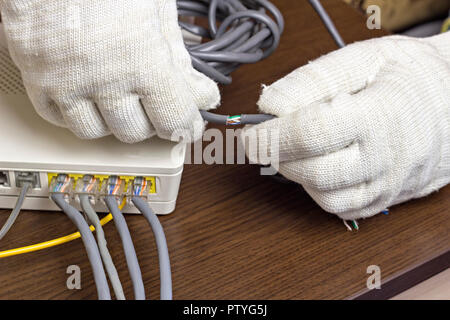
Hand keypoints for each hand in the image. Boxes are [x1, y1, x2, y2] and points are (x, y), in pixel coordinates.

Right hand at [0, 0, 218, 142]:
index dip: (185, 126)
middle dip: (150, 121)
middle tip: (153, 102)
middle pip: (135, 132)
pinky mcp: (37, 79)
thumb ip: (181, 61)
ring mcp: (66, 82)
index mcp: (143, 61)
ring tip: (118, 98)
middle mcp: (103, 79)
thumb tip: (202, 95)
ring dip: (112, 121)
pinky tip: (87, 96)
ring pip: (95, 132)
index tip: (187, 124)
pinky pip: (58, 119)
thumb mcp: (159, 13)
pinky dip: (77, 114)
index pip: (173, 120)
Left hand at [244, 33, 449, 219]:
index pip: (311, 133)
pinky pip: (340, 208)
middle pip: (313, 172)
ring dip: (295, 174)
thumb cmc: (412, 77)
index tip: (249, 131)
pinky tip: (316, 164)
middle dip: (275, 156)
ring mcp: (388, 185)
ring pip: (324, 198)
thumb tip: (269, 103)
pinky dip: (316, 190)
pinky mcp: (385, 200)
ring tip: (292, 148)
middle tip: (262, 138)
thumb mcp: (366, 58)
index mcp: (380, 116)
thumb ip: (315, 78)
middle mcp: (386, 159)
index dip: (270, 135)